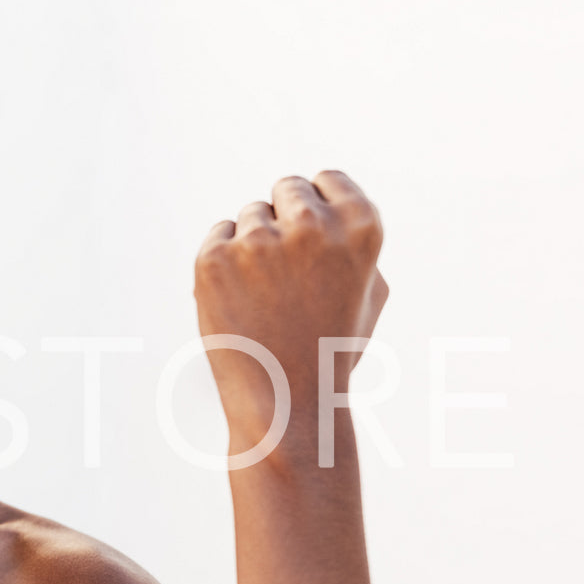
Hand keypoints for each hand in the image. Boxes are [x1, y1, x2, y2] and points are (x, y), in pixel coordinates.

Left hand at [193, 170, 388, 444]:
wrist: (285, 404)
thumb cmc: (330, 350)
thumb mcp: (369, 294)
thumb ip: (353, 240)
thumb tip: (325, 199)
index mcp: (360, 227)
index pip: (328, 179)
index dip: (318, 207)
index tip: (312, 239)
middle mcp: (311, 225)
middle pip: (287, 189)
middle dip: (285, 220)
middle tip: (287, 273)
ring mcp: (258, 241)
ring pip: (251, 215)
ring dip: (255, 246)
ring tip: (268, 299)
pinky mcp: (213, 259)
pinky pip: (219, 237)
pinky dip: (225, 263)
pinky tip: (240, 301)